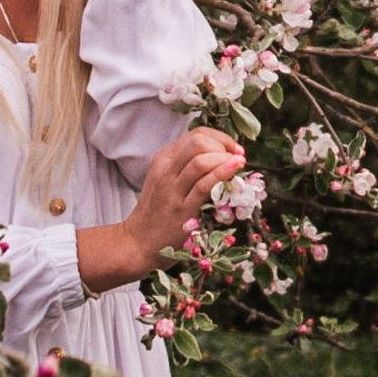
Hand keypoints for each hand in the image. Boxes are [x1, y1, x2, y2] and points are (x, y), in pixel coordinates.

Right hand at [116, 125, 244, 279]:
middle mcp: (165, 169)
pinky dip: (222, 172)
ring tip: (239, 164)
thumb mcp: (167, 180)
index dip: (220, 138)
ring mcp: (172, 189)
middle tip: (238, 157)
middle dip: (224, 145)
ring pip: (200, 160)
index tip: (234, 149)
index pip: (196, 135)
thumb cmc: (158, 212)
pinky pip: (204, 184)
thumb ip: (188, 166)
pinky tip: (234, 169)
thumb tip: (223, 155)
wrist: (139, 242)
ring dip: (225, 158)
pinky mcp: (181, 208)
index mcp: (163, 159)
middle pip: (198, 142)